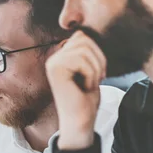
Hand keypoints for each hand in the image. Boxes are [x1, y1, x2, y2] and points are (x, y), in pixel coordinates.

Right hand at [45, 31, 105, 149]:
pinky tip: (85, 87)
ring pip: (84, 49)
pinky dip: (91, 74)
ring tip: (92, 83)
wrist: (80, 121)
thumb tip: (89, 31)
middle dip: (98, 58)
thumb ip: (87, 52)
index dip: (97, 51)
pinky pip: (82, 60)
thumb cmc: (86, 100)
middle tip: (98, 78)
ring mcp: (53, 63)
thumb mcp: (90, 70)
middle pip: (84, 39)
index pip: (82, 36)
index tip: (99, 72)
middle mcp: (54, 58)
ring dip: (95, 68)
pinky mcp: (56, 70)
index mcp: (61, 57)